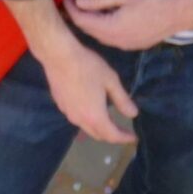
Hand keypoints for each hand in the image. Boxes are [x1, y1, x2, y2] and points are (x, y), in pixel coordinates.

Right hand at [30, 24, 138, 142]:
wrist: (58, 55)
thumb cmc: (88, 67)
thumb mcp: (111, 81)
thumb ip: (122, 100)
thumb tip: (133, 114)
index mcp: (95, 117)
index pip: (112, 136)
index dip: (124, 138)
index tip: (134, 137)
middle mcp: (80, 120)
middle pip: (98, 135)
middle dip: (112, 135)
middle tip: (123, 130)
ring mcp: (68, 113)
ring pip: (86, 127)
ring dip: (98, 127)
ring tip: (108, 120)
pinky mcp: (60, 105)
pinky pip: (76, 118)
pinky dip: (87, 119)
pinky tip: (89, 108)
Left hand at [66, 0, 192, 51]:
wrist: (181, 13)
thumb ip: (100, 0)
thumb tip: (79, 1)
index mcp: (112, 29)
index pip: (83, 21)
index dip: (71, 9)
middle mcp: (117, 42)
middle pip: (89, 31)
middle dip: (78, 17)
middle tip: (69, 2)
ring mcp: (126, 45)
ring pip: (100, 36)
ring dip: (90, 23)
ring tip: (82, 9)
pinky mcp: (134, 44)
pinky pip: (111, 38)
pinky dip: (102, 28)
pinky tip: (102, 18)